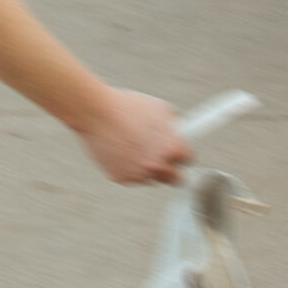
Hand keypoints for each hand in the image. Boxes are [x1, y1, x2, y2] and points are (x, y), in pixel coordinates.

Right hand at [76, 88, 192, 185]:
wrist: (97, 113)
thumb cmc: (127, 108)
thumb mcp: (160, 109)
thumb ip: (173, 126)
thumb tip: (179, 132)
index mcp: (172, 148)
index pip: (189, 160)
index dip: (183, 154)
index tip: (179, 153)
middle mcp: (157, 165)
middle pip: (176, 180)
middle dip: (172, 170)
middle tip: (165, 160)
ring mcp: (138, 174)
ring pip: (150, 178)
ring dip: (147, 168)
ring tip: (134, 147)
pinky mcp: (121, 178)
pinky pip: (130, 177)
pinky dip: (127, 168)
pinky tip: (121, 150)